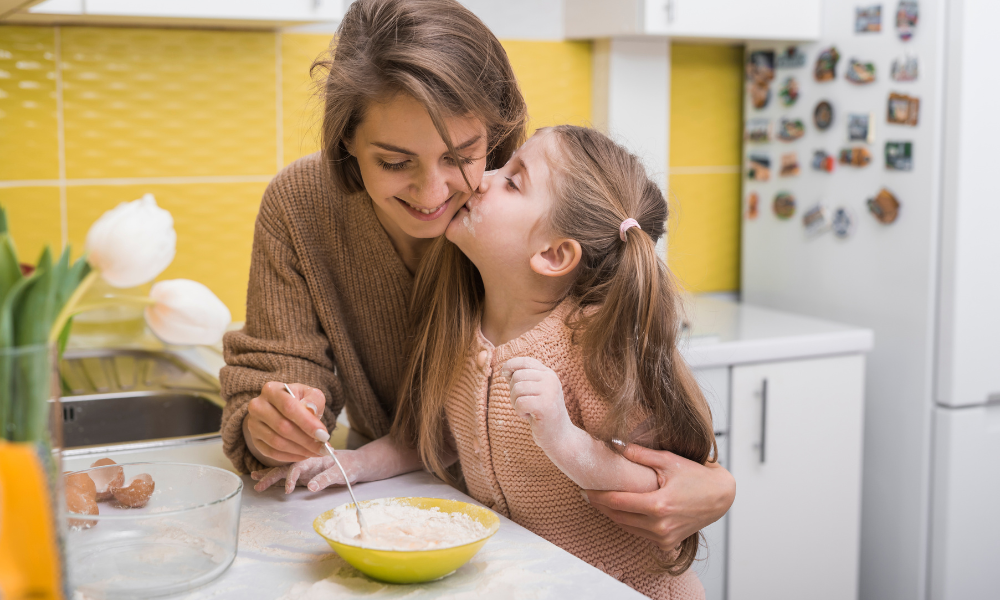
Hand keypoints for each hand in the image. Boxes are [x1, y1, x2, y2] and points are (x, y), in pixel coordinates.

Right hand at [243, 382, 327, 465]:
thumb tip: (312, 410)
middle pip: (283, 427)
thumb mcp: (309, 394)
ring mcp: (253, 424)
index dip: (307, 423)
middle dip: (307, 440)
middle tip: (324, 448)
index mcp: (271, 390)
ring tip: (317, 452)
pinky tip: (305, 455)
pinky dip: (291, 457)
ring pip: (277, 442)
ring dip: (300, 450)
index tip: (324, 436)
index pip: (289, 407)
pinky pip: (272, 453)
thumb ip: (314, 400)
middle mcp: (258, 406)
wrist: (281, 410)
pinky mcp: (255, 440)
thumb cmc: (298, 401)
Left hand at [250, 435, 424, 493]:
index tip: (251, 478)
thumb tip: (264, 479)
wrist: (366, 462)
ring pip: (307, 466)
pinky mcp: (342, 469)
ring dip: (294, 477)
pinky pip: (329, 475)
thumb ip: (294, 475)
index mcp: (306, 461)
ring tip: (287, 490)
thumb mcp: (313, 472)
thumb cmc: (336, 468)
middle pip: (289, 465)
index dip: (266, 471)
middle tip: (260, 486)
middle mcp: (313, 459)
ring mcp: (327, 462)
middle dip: (273, 476)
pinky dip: (320, 481)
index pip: (283, 465)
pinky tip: (313, 488)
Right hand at [252, 453, 356, 493]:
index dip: (291, 477)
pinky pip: (286, 474)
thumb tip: (311, 487)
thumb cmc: (351, 465)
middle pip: (285, 466)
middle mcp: (305, 460)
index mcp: (314, 456)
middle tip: (257, 484)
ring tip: (253, 478)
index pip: (297, 466)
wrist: (356, 463)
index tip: (289, 491)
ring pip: (282, 469)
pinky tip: (262, 478)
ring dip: (268, 473)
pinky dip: (275, 476)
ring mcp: (303, 467)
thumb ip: (327, 478)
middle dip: (270, 474)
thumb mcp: (343, 472)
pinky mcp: (304, 473)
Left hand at [502, 357, 571, 446]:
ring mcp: (550, 391)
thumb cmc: (542, 414)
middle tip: (522, 404)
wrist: (559, 437)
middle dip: (513, 391)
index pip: (525, 361)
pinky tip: (529, 417)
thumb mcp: (533, 393)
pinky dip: (519, 412)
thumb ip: (521, 380)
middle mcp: (551, 379)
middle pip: (517, 376)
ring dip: (516, 403)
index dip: (510, 365)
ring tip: (526, 410)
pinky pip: (520, 403)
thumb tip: (504, 370)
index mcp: (548, 374)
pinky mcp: (545, 405)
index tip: (503, 374)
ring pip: (517, 389)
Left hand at [583, 444, 735, 550]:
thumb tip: (615, 444)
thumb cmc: (697, 476)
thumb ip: (640, 454)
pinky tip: (620, 511)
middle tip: (587, 494)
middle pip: (618, 517)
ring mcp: (664, 537)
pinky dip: (627, 523)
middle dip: (600, 506)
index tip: (585, 489)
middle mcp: (660, 526)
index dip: (598, 496)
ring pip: (627, 528)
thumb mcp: (668, 460)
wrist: (721, 496)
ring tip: (599, 501)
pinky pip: (639, 534)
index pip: (618, 502)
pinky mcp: (668, 542)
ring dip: (612, 515)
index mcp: (659, 506)